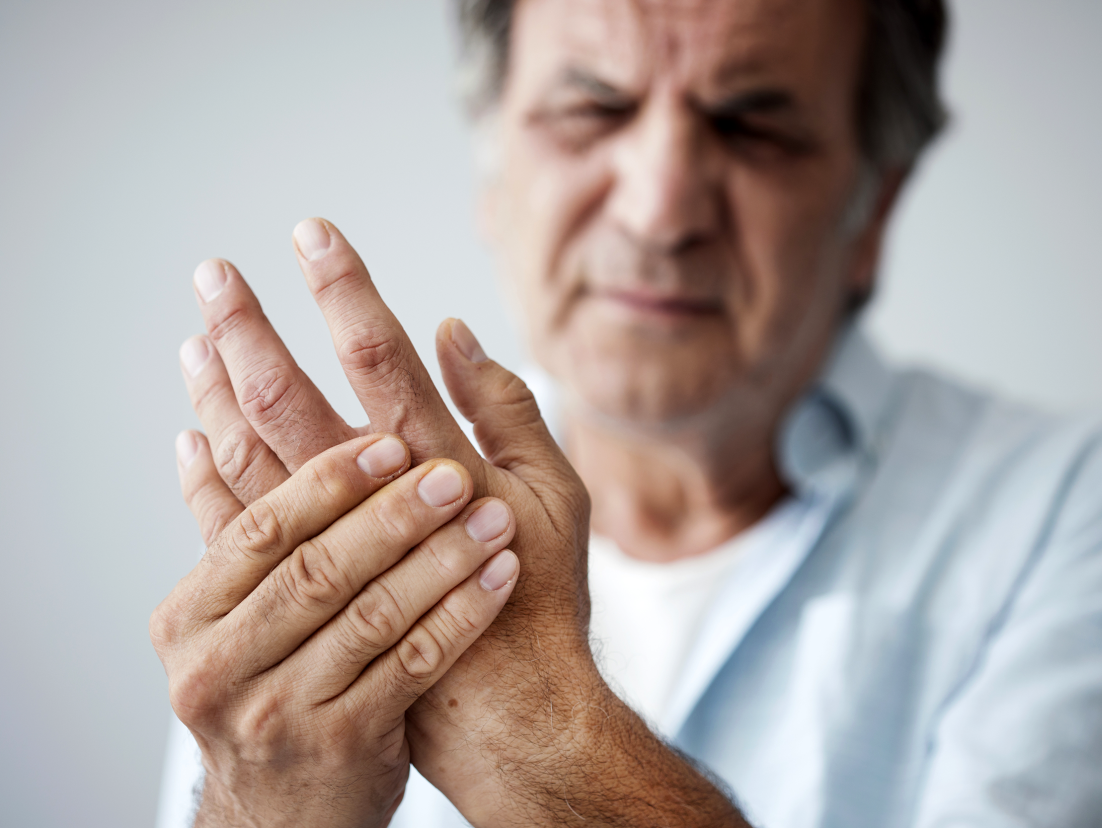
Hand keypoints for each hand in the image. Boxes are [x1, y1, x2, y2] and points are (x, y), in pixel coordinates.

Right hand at [150, 431, 518, 827]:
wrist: (281, 815)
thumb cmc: (267, 693)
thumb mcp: (227, 623)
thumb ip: (227, 536)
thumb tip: (199, 435)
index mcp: (189, 619)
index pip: (261, 530)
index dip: (329, 481)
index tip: (391, 440)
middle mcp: (222, 668)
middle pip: (317, 571)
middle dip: (393, 516)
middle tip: (453, 474)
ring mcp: (280, 712)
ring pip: (372, 616)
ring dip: (441, 559)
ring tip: (493, 519)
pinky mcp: (342, 744)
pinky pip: (413, 665)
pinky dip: (461, 614)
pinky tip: (498, 577)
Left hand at [180, 219, 747, 825]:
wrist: (509, 711)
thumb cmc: (541, 599)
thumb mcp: (557, 494)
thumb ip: (508, 409)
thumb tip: (454, 333)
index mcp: (438, 463)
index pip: (377, 356)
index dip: (343, 290)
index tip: (311, 234)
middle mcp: (372, 502)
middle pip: (288, 397)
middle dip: (248, 330)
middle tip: (215, 274)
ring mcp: (330, 550)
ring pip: (251, 456)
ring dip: (217, 393)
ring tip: (195, 338)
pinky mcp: (307, 594)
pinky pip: (237, 528)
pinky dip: (209, 479)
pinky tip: (192, 438)